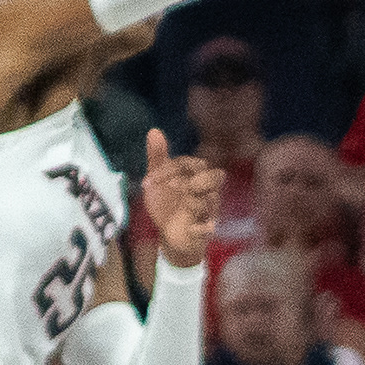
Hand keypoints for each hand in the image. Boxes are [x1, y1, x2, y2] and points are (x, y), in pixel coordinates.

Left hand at [143, 129, 225, 270]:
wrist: (169, 234)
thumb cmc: (167, 203)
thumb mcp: (158, 180)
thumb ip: (157, 157)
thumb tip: (154, 130)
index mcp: (194, 175)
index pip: (188, 164)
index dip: (168, 169)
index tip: (147, 181)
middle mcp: (205, 190)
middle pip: (216, 176)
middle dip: (198, 179)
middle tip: (174, 186)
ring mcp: (207, 210)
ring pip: (213, 200)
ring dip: (197, 201)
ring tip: (181, 204)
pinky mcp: (204, 230)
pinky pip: (210, 228)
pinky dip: (204, 228)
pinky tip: (194, 228)